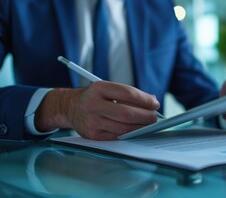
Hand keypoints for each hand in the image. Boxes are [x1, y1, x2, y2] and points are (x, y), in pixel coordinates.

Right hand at [35, 81, 159, 139]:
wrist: (70, 107)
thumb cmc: (95, 97)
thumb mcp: (108, 88)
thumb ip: (129, 94)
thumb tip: (152, 102)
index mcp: (99, 88)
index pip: (127, 93)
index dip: (144, 100)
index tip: (155, 104)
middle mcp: (94, 104)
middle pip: (126, 113)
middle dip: (145, 117)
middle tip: (154, 118)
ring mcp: (92, 121)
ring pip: (123, 128)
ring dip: (140, 127)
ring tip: (147, 124)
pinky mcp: (92, 135)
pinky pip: (117, 136)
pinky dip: (129, 134)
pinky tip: (135, 130)